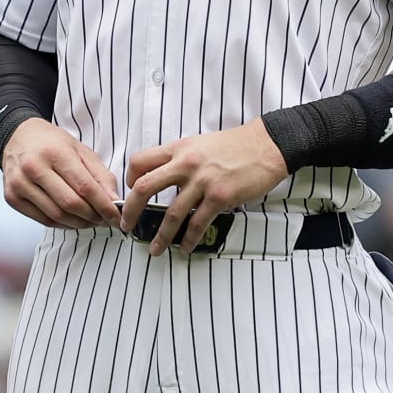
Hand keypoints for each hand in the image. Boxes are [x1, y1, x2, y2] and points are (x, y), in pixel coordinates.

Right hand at [0, 118, 120, 228]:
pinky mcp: (12, 198)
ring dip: (79, 223)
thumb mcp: (80, 150)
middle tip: (105, 220)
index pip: (85, 186)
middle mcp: (33, 167)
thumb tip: (114, 202)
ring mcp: (20, 184)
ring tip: (91, 220)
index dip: (104, 206)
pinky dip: (62, 224)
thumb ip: (100, 175)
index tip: (117, 217)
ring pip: (56, 215)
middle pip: (70, 203)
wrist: (17, 137)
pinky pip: (43, 220)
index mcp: (54, 151)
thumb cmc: (52, 143)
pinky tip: (72, 219)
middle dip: (93, 216)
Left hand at [119, 120, 289, 254]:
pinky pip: (197, 223)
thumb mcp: (199, 143)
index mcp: (178, 149)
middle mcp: (185, 164)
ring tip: (155, 249)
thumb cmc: (234, 145)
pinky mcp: (219, 196)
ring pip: (171, 213)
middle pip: (144, 187)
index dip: (129, 179)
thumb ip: (179, 159)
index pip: (140, 161)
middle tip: (126, 225)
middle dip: (131, 210)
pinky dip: (189, 239)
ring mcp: (202, 181)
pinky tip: (185, 247)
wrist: (266, 146)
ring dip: (160, 235)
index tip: (130, 193)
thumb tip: (163, 177)